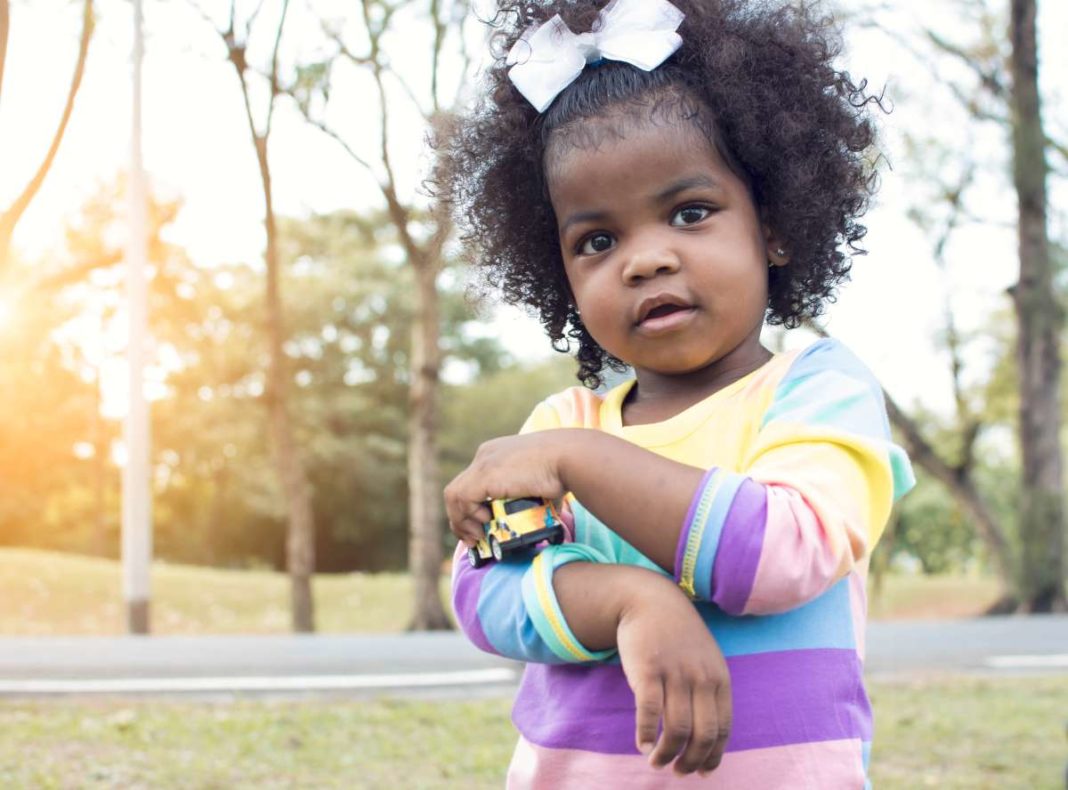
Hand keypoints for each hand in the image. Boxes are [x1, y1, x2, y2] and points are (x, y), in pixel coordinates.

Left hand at [444, 431, 578, 545]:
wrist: (569, 457)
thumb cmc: (563, 469)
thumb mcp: (540, 483)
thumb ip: (531, 497)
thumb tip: (540, 519)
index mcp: (497, 455)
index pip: (472, 483)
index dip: (471, 509)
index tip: (480, 529)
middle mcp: (485, 455)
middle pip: (459, 489)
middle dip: (461, 517)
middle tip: (473, 538)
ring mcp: (482, 464)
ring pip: (454, 495)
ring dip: (461, 521)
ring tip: (476, 537)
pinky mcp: (484, 475)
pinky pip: (461, 499)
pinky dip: (466, 517)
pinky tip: (483, 527)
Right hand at [616, 577, 731, 775]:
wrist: (650, 600)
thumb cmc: (678, 636)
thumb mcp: (705, 660)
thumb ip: (709, 691)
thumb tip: (706, 736)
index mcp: (719, 678)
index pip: (722, 729)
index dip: (712, 756)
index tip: (701, 772)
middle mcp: (700, 678)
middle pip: (702, 735)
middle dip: (690, 761)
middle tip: (678, 772)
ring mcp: (674, 673)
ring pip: (676, 729)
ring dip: (666, 754)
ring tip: (656, 762)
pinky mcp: (647, 670)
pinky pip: (649, 712)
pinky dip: (646, 735)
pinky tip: (642, 744)